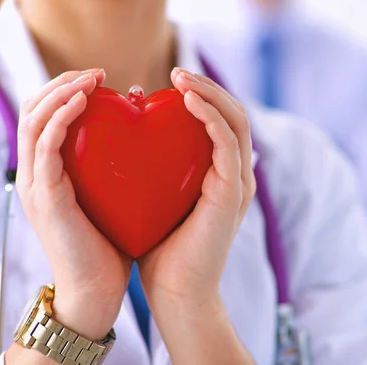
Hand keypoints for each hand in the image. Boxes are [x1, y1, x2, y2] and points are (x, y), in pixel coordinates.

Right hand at [15, 69, 132, 340]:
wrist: (96, 292)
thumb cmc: (112, 246)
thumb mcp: (115, 196)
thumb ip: (120, 165)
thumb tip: (143, 129)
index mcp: (52, 174)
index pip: (46, 117)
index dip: (67, 91)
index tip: (101, 78)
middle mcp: (37, 175)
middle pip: (33, 110)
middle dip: (62, 83)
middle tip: (95, 72)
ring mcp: (37, 186)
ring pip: (33, 121)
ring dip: (60, 92)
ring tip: (90, 79)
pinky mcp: (46, 198)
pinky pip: (45, 147)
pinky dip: (60, 118)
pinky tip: (84, 102)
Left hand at [137, 68, 255, 363]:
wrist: (176, 293)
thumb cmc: (159, 248)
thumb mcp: (152, 196)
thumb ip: (150, 164)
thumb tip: (127, 128)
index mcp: (220, 176)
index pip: (221, 123)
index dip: (203, 96)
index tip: (172, 81)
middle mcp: (235, 176)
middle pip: (234, 115)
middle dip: (208, 88)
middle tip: (177, 72)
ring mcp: (239, 184)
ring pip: (236, 122)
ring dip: (211, 94)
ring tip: (182, 78)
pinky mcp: (233, 194)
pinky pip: (227, 144)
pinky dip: (210, 118)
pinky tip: (188, 102)